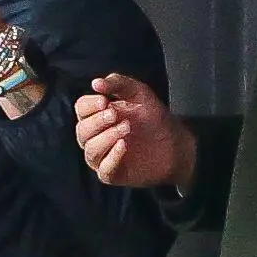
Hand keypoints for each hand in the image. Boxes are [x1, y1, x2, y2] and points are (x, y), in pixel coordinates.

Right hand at [73, 74, 195, 191]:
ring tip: (126, 128)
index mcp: (98, 115)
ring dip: (106, 138)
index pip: (81, 109)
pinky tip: (124, 145)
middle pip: (82, 130)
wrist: (176, 143)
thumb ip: (118, 84)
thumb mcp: (139, 93)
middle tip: (115, 115)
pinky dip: (112, 157)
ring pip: (90, 150)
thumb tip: (95, 83)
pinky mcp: (113, 174)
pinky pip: (103, 170)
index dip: (89, 105)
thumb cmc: (154, 118)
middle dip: (97, 121)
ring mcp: (103, 156)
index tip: (105, 101)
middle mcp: (96, 137)